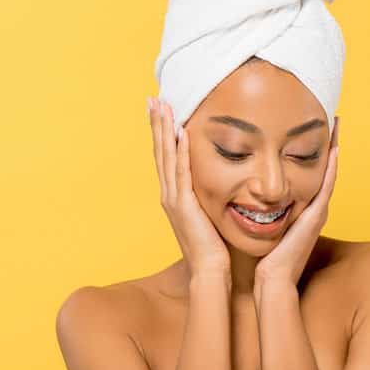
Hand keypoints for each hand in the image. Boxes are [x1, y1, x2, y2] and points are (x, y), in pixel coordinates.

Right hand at [149, 97, 230, 277]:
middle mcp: (169, 195)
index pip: (165, 158)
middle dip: (157, 124)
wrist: (210, 271)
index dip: (161, 133)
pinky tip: (180, 132)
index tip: (160, 110)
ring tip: (162, 106)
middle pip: (160, 152)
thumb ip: (206, 199)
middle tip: (154, 99)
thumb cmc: (213, 247)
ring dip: (164, 130)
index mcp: (174, 196)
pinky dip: (179, 151)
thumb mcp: (207, 216)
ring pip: (166, 157)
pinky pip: (181, 172)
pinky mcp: (185, 205)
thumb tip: (215, 184)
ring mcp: (174, 200)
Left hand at [254, 116, 339, 289]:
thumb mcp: (263, 225)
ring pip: (329, 172)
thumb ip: (259, 209)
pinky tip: (334, 148)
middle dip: (328, 143)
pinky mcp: (316, 216)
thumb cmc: (264, 256)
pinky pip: (326, 186)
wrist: (272, 278)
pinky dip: (332, 167)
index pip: (309, 173)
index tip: (313, 127)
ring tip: (336, 124)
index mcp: (301, 208)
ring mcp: (317, 211)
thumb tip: (244, 193)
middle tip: (331, 116)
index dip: (312, 150)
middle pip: (324, 168)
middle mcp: (313, 207)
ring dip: (334, 148)